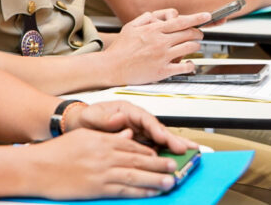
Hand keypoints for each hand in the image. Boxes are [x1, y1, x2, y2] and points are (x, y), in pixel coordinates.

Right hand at [30, 128, 179, 197]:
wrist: (38, 167)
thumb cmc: (57, 153)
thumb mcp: (84, 136)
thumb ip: (108, 135)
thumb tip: (127, 134)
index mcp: (102, 140)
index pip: (133, 145)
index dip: (150, 151)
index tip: (161, 154)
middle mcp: (105, 154)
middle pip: (139, 159)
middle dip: (160, 164)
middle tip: (175, 166)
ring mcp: (102, 172)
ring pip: (136, 175)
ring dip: (156, 179)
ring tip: (171, 181)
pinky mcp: (98, 187)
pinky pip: (124, 190)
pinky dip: (141, 191)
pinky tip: (151, 192)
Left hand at [68, 101, 196, 154]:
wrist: (79, 125)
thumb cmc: (87, 118)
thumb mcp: (92, 116)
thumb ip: (105, 118)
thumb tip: (118, 118)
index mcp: (128, 110)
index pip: (146, 119)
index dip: (156, 128)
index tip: (164, 137)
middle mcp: (136, 121)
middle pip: (158, 129)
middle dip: (172, 139)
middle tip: (185, 149)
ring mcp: (139, 132)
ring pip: (160, 140)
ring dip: (174, 147)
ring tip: (190, 154)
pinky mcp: (139, 143)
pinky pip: (154, 148)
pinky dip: (165, 154)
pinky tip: (175, 160)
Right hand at [105, 9, 204, 84]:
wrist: (112, 67)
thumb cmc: (120, 48)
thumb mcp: (130, 26)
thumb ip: (145, 18)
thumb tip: (157, 15)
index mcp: (153, 30)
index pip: (180, 21)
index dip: (196, 18)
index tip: (206, 16)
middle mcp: (160, 42)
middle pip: (188, 34)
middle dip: (197, 33)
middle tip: (198, 34)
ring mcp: (162, 56)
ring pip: (189, 48)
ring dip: (195, 46)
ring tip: (194, 47)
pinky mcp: (162, 71)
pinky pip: (183, 67)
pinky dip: (190, 65)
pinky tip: (189, 64)